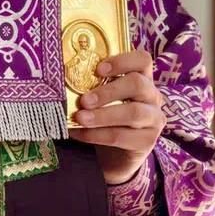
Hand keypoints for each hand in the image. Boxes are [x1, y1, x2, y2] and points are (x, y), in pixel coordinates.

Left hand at [68, 50, 164, 184]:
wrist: (115, 155)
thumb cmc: (106, 118)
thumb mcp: (100, 99)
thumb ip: (90, 87)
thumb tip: (60, 79)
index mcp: (142, 78)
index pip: (142, 60)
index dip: (122, 61)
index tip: (98, 69)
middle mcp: (152, 96)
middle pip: (137, 84)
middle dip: (107, 91)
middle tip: (84, 100)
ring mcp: (154, 119)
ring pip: (133, 112)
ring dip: (103, 115)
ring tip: (80, 118)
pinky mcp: (147, 141)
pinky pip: (122, 136)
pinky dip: (98, 135)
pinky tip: (79, 133)